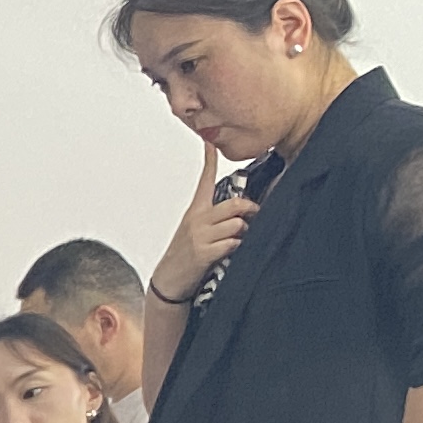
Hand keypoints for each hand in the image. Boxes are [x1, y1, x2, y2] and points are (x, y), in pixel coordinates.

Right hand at [154, 138, 250, 301]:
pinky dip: (237, 248)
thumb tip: (242, 211)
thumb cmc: (185, 255)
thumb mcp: (195, 231)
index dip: (209, 160)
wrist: (168, 281)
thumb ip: (215, 218)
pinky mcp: (204, 253)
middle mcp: (196, 220)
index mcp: (195, 211)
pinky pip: (233, 243)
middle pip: (234, 204)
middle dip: (249, 210)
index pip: (204, 180)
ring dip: (244, 233)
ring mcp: (200, 237)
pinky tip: (229, 253)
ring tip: (238, 240)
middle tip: (254, 217)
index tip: (210, 142)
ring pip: (237, 224)